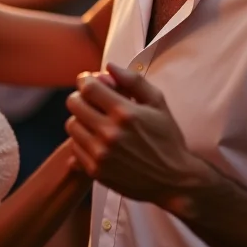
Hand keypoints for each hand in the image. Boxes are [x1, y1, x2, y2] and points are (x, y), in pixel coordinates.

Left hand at [65, 65, 207, 205]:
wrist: (174, 180)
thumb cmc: (167, 139)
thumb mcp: (158, 103)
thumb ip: (133, 81)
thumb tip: (109, 66)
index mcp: (125, 113)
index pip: (88, 88)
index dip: (85, 80)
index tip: (89, 81)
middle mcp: (109, 133)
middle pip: (74, 104)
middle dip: (81, 97)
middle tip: (91, 101)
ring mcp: (100, 154)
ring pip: (72, 126)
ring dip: (80, 119)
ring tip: (95, 121)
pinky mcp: (95, 171)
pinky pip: (75, 148)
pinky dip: (82, 141)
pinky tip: (97, 140)